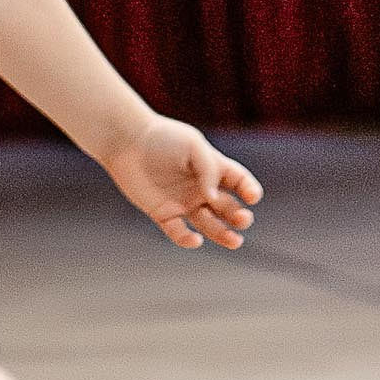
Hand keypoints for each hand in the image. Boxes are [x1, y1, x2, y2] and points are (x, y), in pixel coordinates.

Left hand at [102, 116, 261, 249]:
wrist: (127, 141)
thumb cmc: (162, 138)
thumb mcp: (193, 146)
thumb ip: (209, 170)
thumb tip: (212, 199)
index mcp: (212, 168)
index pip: (239, 182)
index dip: (250, 190)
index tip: (252, 197)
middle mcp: (200, 188)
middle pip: (227, 208)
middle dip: (239, 216)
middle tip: (242, 220)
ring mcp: (183, 202)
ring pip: (208, 224)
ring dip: (223, 234)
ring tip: (234, 241)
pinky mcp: (163, 213)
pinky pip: (178, 232)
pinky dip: (187, 239)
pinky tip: (195, 240)